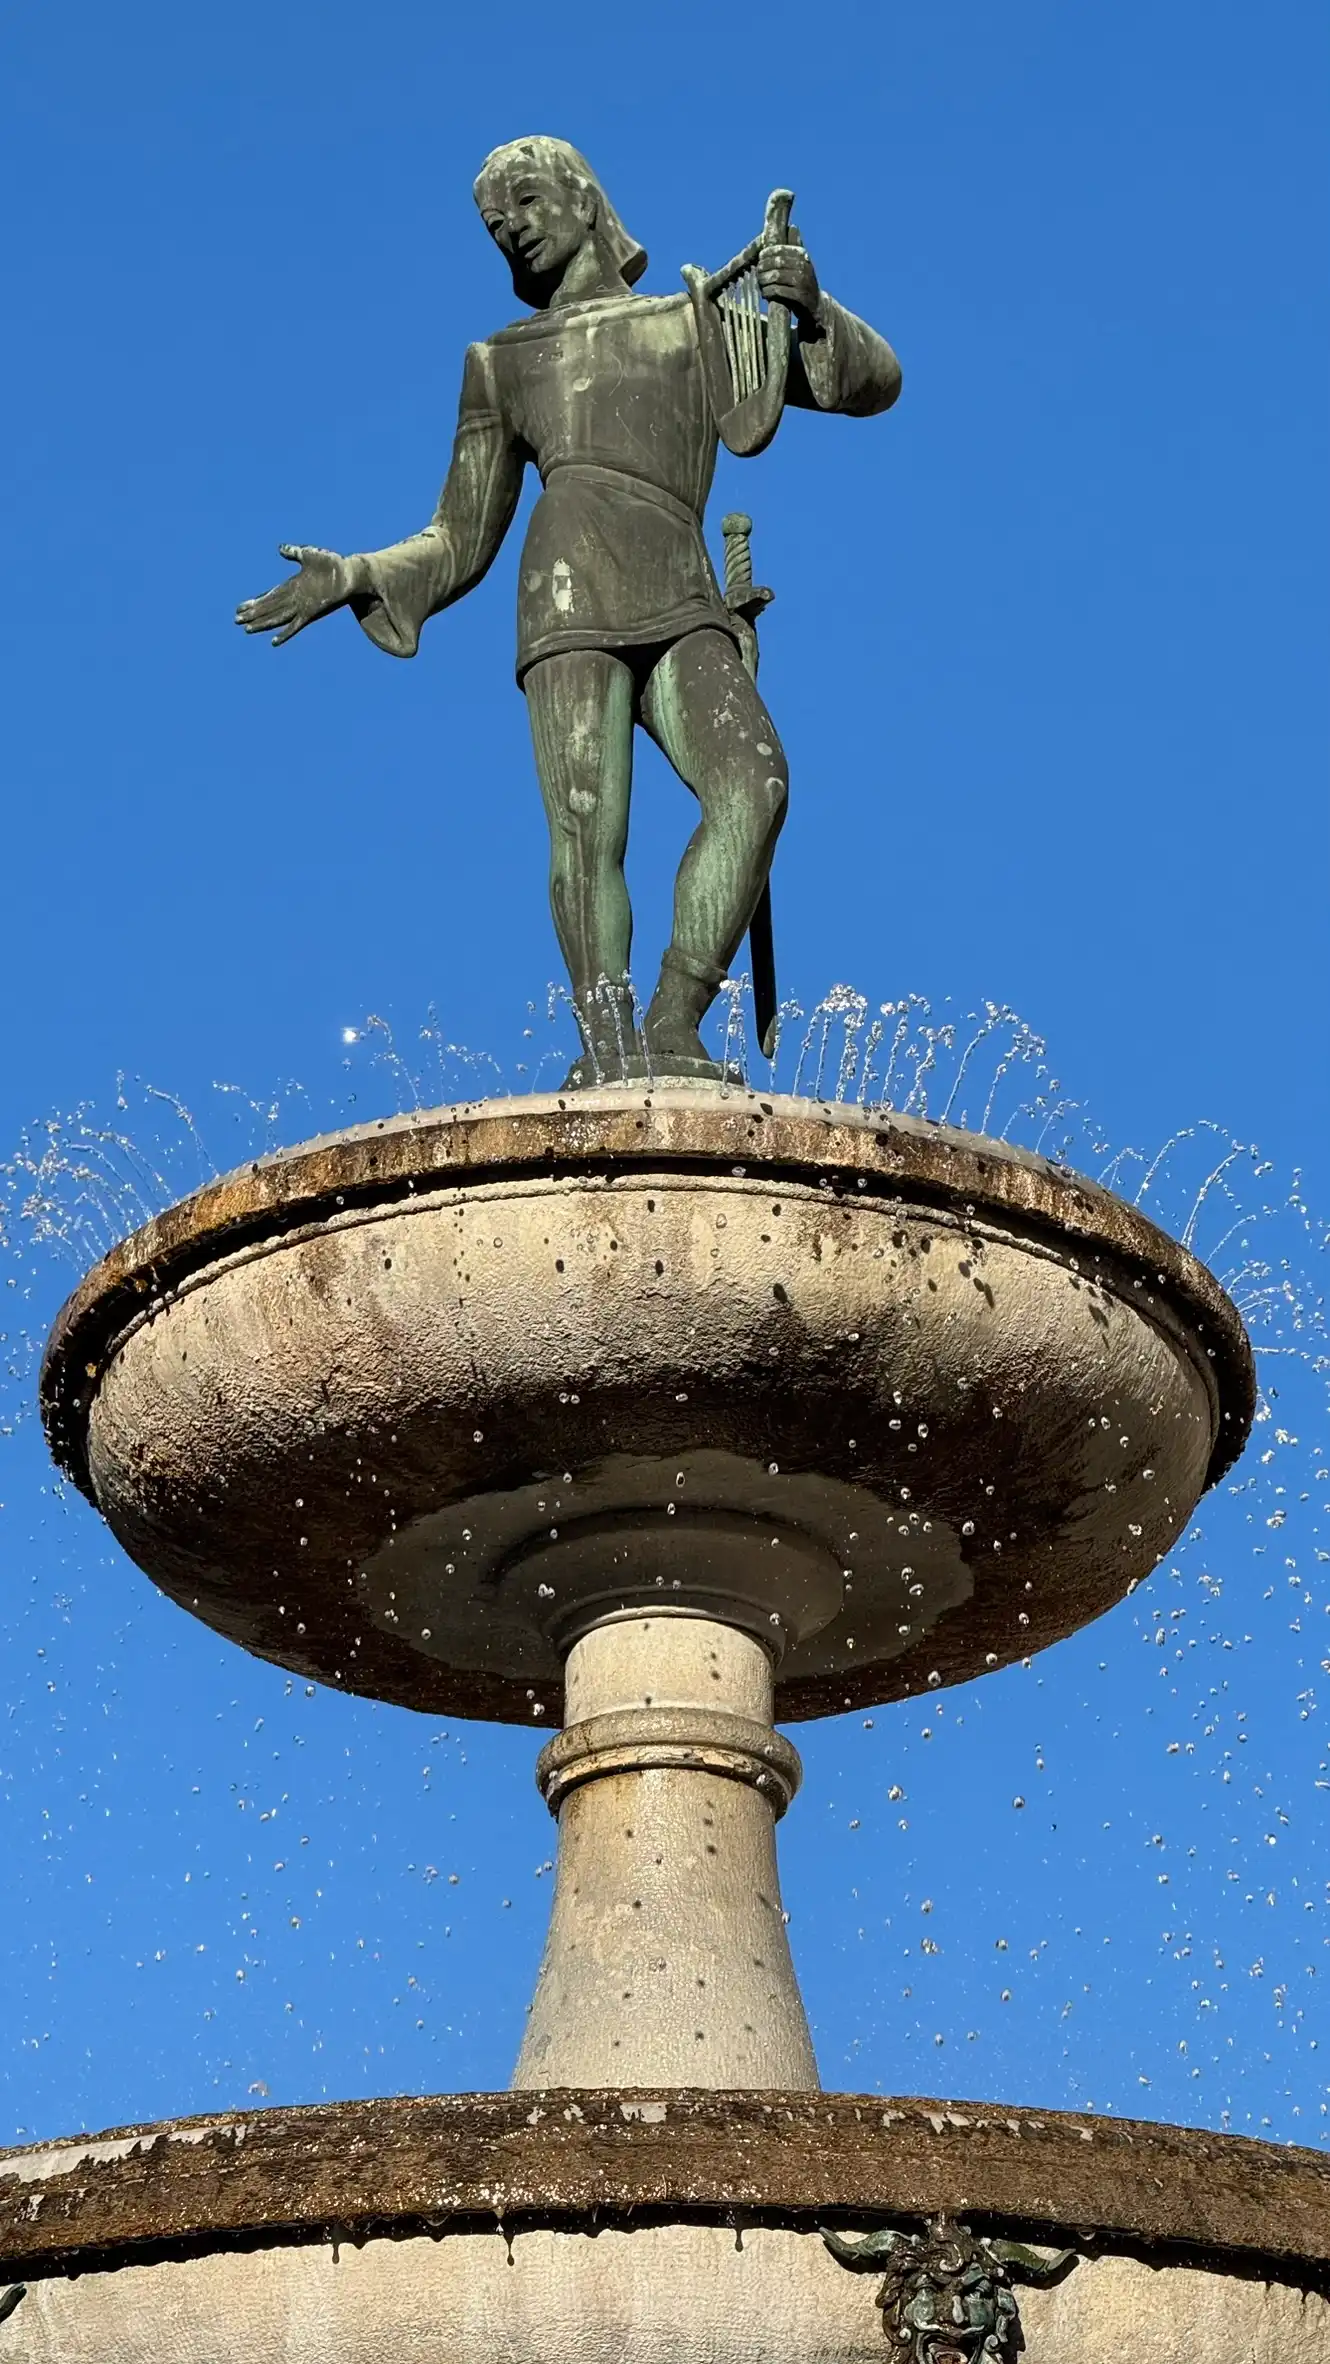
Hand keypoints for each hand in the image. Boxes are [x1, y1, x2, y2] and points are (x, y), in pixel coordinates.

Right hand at [235, 544, 358, 645]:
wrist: (350, 574)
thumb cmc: (332, 564)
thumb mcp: (308, 555)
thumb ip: (294, 552)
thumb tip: (280, 548)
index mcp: (292, 586)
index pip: (269, 596)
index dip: (255, 602)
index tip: (240, 607)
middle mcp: (294, 598)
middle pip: (268, 609)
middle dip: (252, 614)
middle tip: (236, 620)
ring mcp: (302, 607)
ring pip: (276, 618)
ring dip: (262, 624)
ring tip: (247, 629)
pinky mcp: (311, 613)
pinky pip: (295, 626)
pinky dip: (284, 634)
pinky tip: (274, 642)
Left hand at [756, 241, 820, 329]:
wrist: (816, 305)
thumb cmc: (803, 282)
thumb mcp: (802, 263)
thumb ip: (795, 247)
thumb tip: (792, 227)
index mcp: (803, 256)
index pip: (780, 250)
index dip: (767, 253)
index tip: (760, 258)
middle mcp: (804, 267)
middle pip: (776, 263)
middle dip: (764, 268)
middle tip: (758, 273)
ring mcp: (803, 282)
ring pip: (776, 277)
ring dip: (764, 281)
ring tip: (760, 283)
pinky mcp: (800, 297)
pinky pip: (778, 291)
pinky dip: (768, 292)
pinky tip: (765, 293)